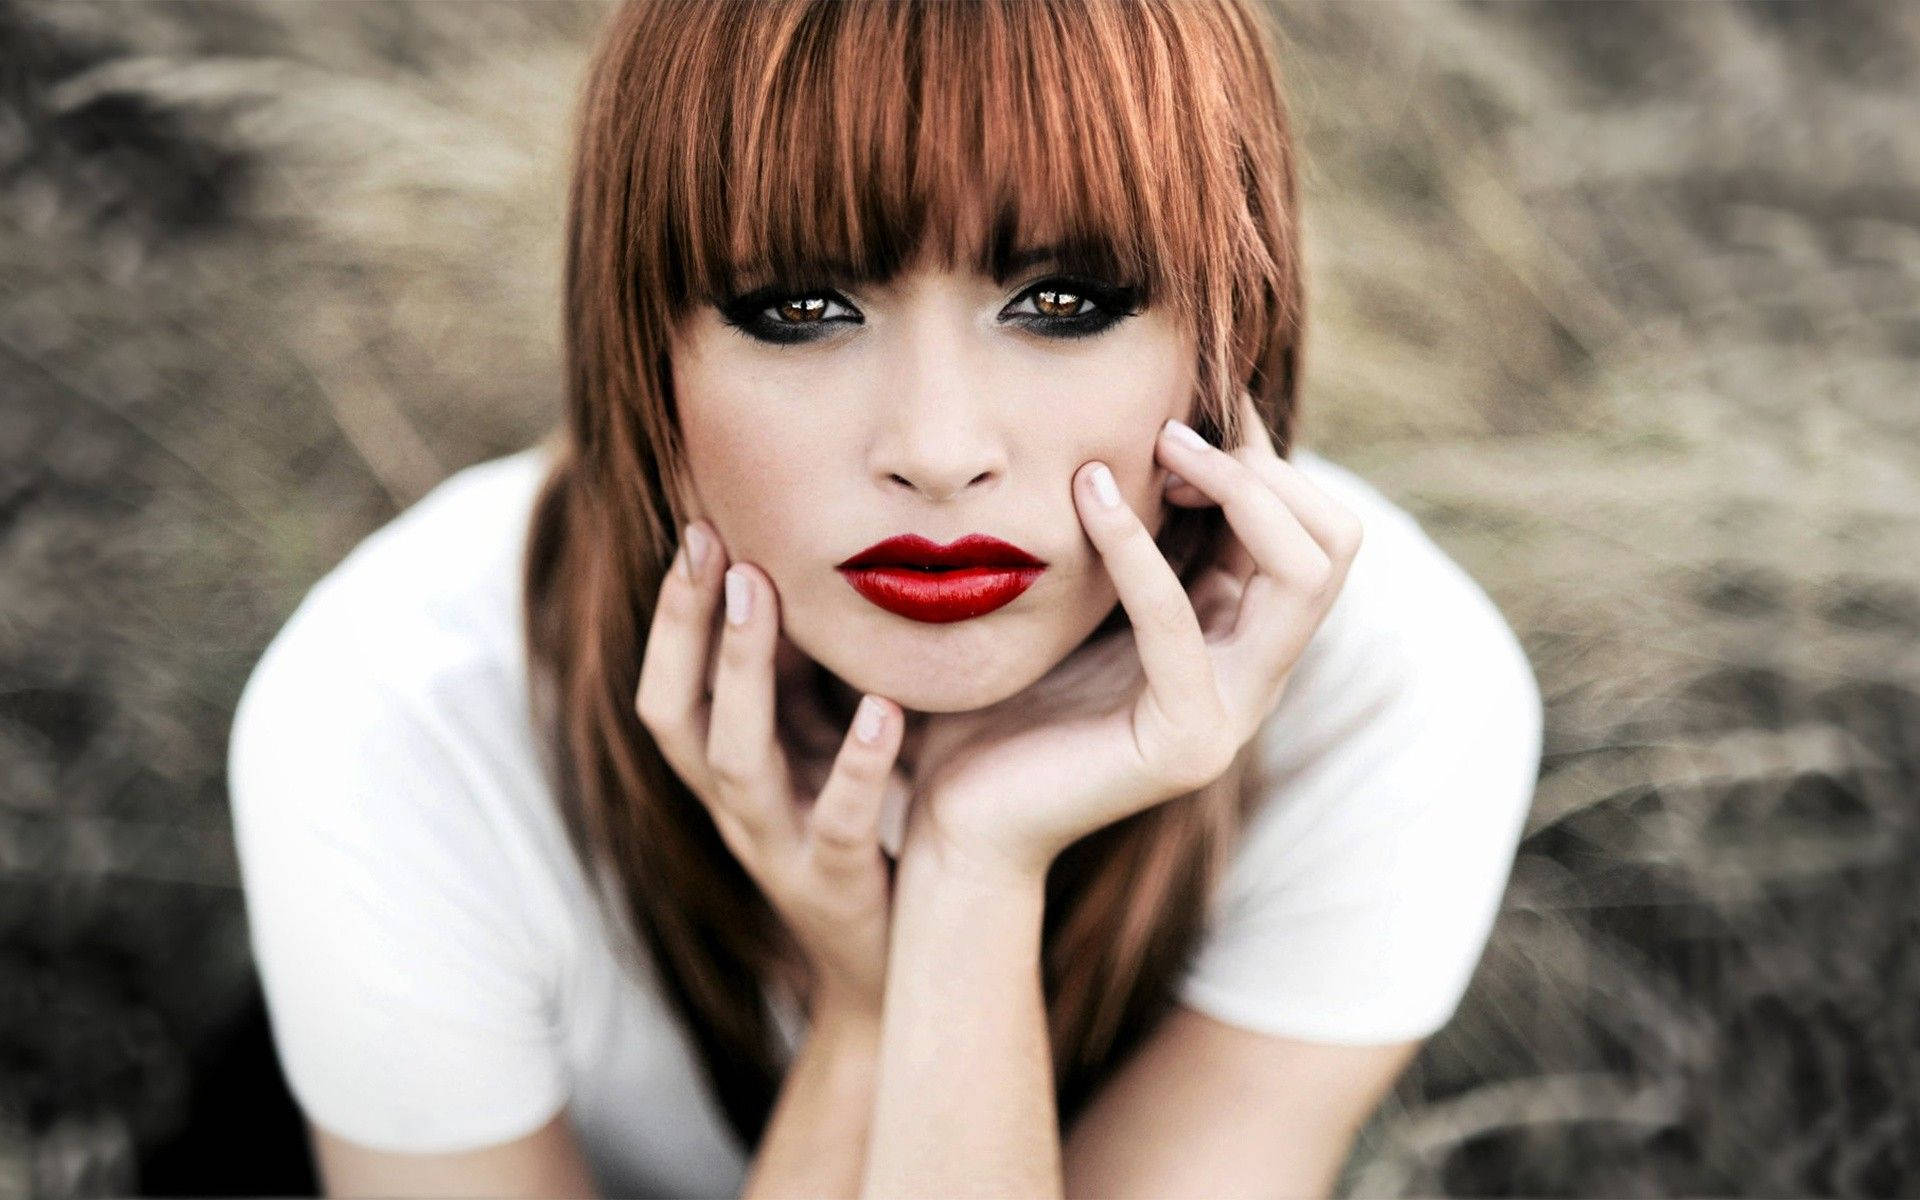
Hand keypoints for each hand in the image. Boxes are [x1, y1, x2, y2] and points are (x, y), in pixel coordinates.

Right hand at [636, 522, 908, 1019]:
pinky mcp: (838, 885)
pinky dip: (858, 762)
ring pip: (733, 760)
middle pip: (673, 714)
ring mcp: (779, 848)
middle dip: (681, 624)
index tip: (697, 524)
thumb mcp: (823, 746)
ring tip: (762, 589)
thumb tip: (810, 560)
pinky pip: (839, 821)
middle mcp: (734, 808)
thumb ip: (811, 675)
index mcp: (726, 770)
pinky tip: (887, 709)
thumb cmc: (863, 833)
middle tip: (709, 540)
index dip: (671, 612)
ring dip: (742, 669)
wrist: (901, 965)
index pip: (668, 686)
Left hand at [902, 391, 1365, 881]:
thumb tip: (1152, 418)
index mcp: (1238, 634)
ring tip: (1152, 449)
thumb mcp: (1082, 590)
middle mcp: (1254, 675)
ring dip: (1237, 491)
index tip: (1176, 416)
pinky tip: (1086, 492)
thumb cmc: (1005, 695)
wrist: (959, 816)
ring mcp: (1231, 713)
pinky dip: (1138, 547)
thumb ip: (1130, 530)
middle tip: (1169, 438)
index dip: (1258, 457)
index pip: (1312, 526)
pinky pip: (1181, 622)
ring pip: (1306, 578)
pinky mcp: (1184, 741)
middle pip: (1335, 544)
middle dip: (1264, 472)